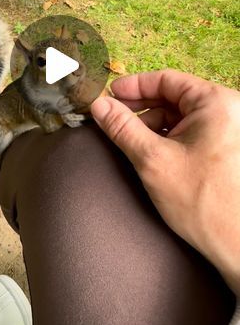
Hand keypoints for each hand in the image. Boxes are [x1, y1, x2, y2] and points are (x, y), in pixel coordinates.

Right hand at [91, 69, 239, 294]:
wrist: (237, 245)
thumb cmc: (203, 203)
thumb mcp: (152, 160)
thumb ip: (122, 128)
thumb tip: (99, 105)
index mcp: (216, 103)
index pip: (167, 79)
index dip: (134, 86)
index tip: (110, 96)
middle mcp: (228, 111)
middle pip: (174, 97)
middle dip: (141, 109)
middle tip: (113, 120)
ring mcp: (229, 130)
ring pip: (181, 116)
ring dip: (153, 126)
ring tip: (130, 142)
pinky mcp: (227, 149)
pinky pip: (191, 132)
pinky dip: (168, 138)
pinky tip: (150, 153)